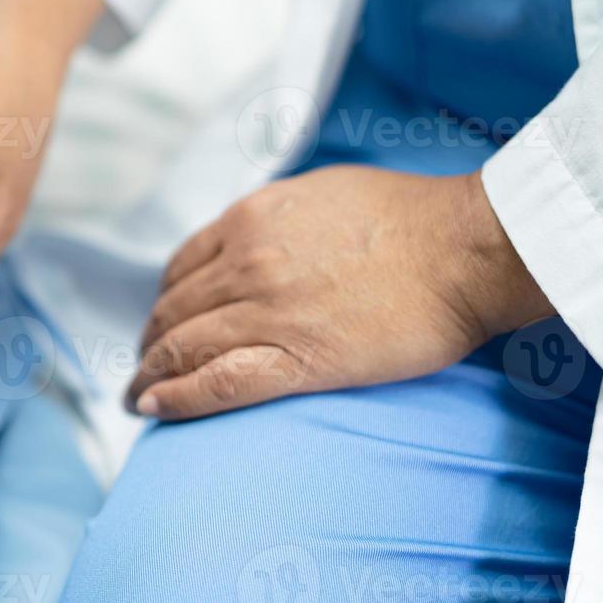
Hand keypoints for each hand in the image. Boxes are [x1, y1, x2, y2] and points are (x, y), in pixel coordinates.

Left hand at [127, 165, 553, 420]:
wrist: (464, 248)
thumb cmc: (410, 218)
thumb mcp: (321, 193)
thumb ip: (274, 219)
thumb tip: (249, 239)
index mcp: (252, 219)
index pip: (181, 266)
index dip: (164, 299)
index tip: (161, 320)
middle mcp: (248, 263)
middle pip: (174, 310)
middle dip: (150, 341)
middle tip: (142, 365)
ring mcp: (269, 312)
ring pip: (184, 348)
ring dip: (150, 375)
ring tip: (138, 396)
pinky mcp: (299, 360)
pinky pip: (217, 384)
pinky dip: (175, 399)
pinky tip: (153, 409)